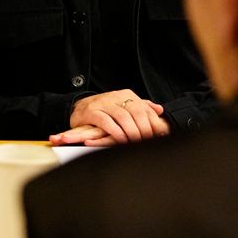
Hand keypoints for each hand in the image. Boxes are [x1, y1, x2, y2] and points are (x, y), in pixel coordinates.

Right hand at [51, 89, 168, 145]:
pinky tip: (121, 140)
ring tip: (136, 143)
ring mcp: (102, 103)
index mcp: (126, 95)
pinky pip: (106, 122)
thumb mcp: (123, 106)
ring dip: (131, 131)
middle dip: (144, 129)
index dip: (153, 123)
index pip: (145, 108)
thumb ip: (142, 107)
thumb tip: (160, 110)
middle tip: (149, 142)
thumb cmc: (104, 110)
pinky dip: (115, 132)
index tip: (159, 136)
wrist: (78, 108)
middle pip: (136, 112)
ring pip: (122, 117)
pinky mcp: (91, 111)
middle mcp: (115, 96)